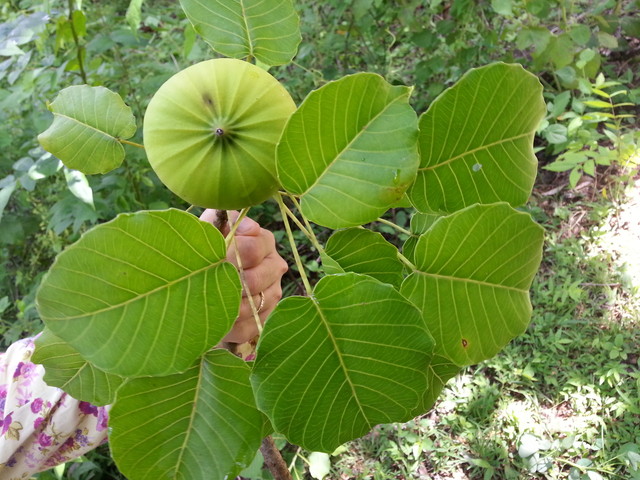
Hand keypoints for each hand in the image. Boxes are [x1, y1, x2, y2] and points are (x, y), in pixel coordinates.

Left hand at [200, 209, 286, 343]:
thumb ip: (221, 220)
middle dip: (227, 281)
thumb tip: (248, 228)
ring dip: (227, 305)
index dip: (229, 254)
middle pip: (256, 278)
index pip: (253, 247)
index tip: (210, 258)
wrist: (195, 286)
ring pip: (253, 305)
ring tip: (206, 301)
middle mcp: (275, 266)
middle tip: (206, 281)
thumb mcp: (207, 231)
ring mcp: (273, 294)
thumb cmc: (203, 253)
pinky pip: (249, 327)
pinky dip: (229, 327)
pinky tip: (215, 319)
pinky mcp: (265, 319)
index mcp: (262, 241)